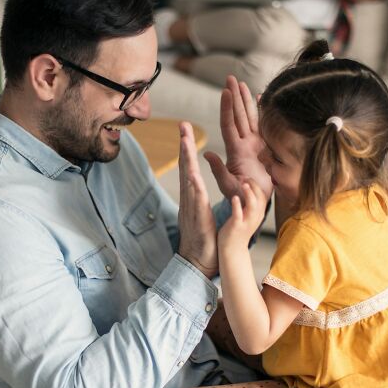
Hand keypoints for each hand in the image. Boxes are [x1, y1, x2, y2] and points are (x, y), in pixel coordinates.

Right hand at [177, 122, 217, 278]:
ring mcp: (191, 206)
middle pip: (185, 166)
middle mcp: (189, 198)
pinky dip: (193, 185)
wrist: (199, 263)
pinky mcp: (197, 217)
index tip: (186, 131)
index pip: (189, 168)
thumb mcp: (204, 213)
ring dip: (186, 158)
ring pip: (188, 177)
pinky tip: (192, 172)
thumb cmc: (204, 241)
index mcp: (193, 197)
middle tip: (182, 124)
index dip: (187, 149)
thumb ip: (200, 198)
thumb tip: (198, 184)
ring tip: (185, 139)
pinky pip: (195, 198)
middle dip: (184, 145)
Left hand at [204, 75, 272, 202]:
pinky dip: (262, 112)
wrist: (255, 207)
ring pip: (250, 118)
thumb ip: (219, 170)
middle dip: (235, 97)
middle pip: (239, 116)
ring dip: (246, 101)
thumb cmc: (240, 199)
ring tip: (242, 83)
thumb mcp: (228, 186)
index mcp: (236, 151)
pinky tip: (260, 99)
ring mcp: (255, 146)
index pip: (229, 125)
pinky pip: (263, 127)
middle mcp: (245, 145)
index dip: (227, 108)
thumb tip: (207, 155)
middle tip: (231, 77)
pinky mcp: (266, 150)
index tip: (225, 91)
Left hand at [218, 179, 268, 247]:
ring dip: (249, 193)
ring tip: (243, 183)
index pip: (263, 196)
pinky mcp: (237, 226)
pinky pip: (239, 214)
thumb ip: (249, 205)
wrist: (231, 250)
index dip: (256, 185)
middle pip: (260, 198)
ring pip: (253, 205)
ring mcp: (246, 222)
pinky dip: (237, 205)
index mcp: (257, 214)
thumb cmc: (236, 231)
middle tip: (246, 177)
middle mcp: (255, 218)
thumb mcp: (247, 216)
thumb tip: (248, 190)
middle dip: (254, 186)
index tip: (248, 177)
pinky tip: (234, 197)